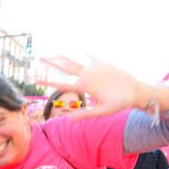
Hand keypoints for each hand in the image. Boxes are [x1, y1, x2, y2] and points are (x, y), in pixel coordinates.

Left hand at [43, 57, 158, 120]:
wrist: (133, 93)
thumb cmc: (119, 104)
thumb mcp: (101, 111)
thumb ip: (85, 114)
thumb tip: (68, 122)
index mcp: (83, 88)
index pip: (62, 84)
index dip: (48, 81)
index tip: (35, 79)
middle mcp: (85, 78)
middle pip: (64, 69)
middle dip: (51, 63)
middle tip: (38, 58)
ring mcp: (92, 70)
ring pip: (74, 61)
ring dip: (63, 55)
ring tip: (53, 49)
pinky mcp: (102, 64)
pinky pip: (91, 55)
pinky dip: (85, 51)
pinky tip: (77, 46)